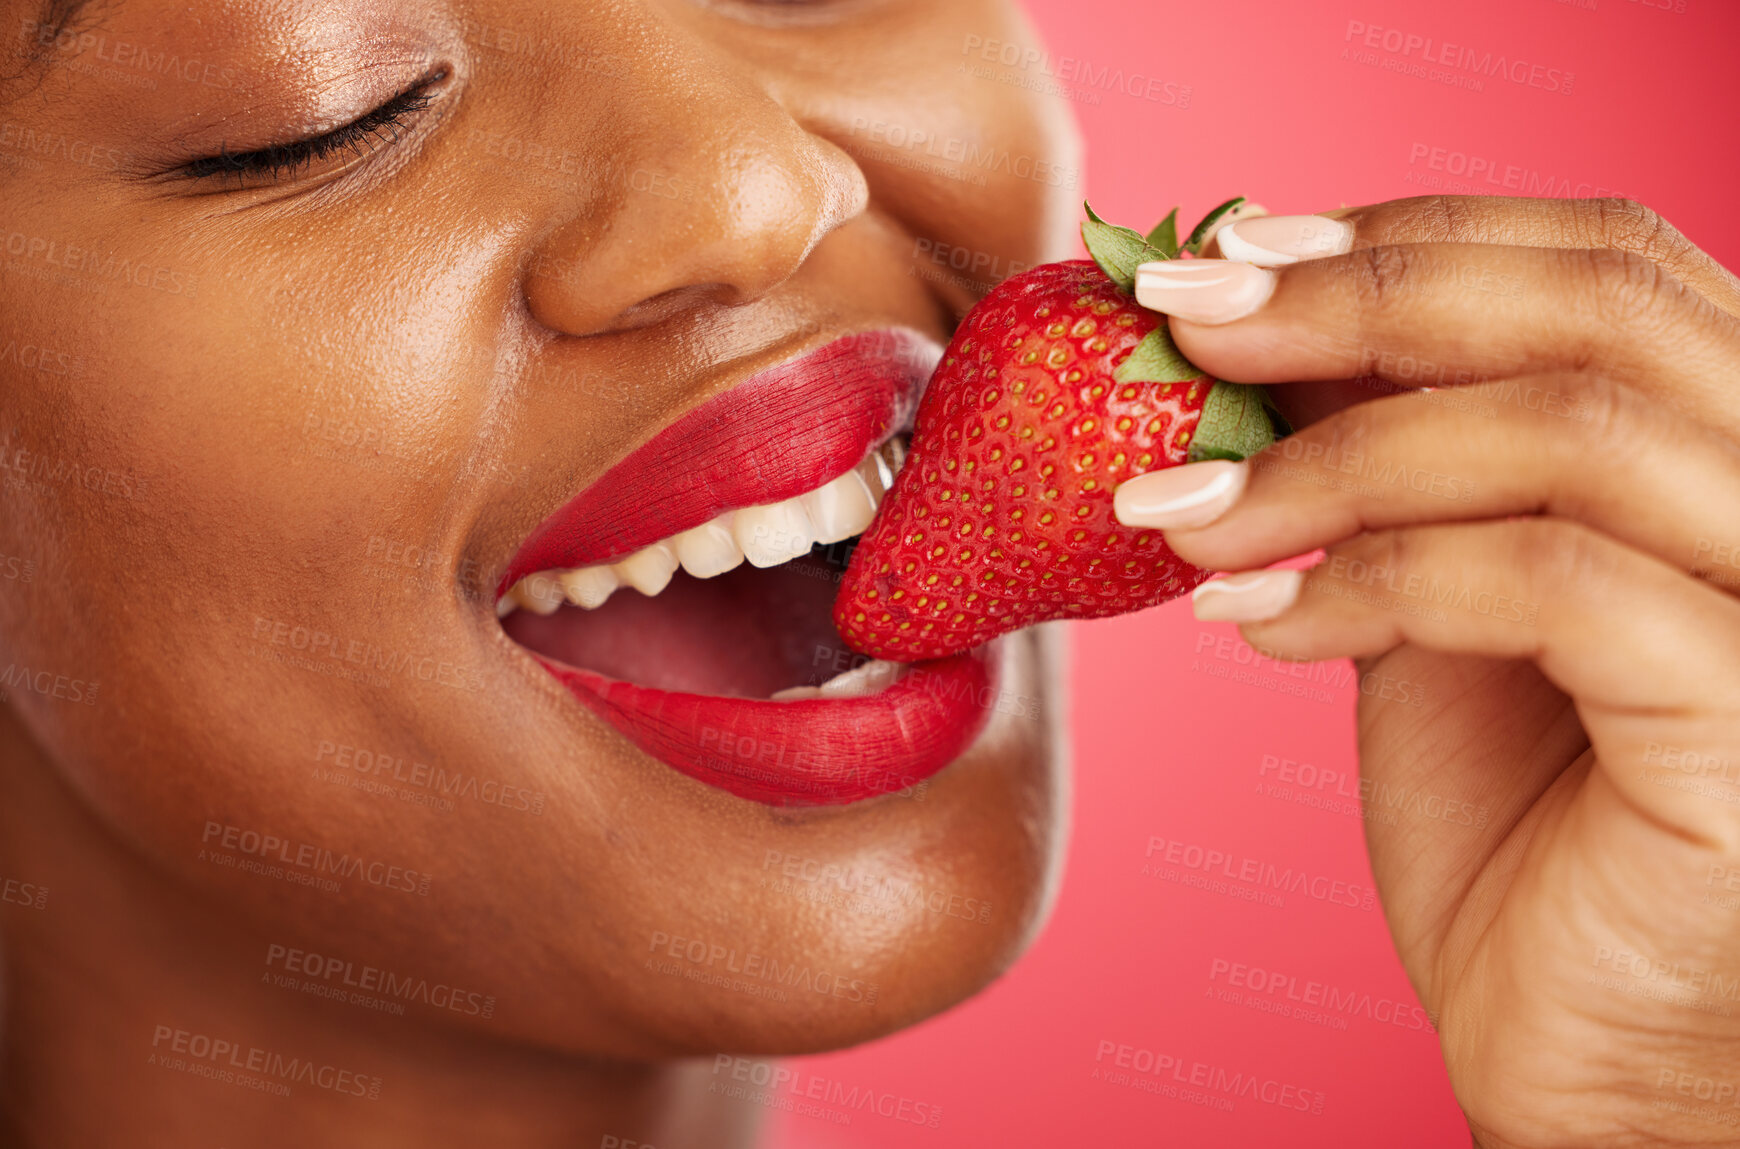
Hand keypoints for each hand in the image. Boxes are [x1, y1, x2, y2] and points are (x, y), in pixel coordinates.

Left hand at [1115, 196, 1739, 1147]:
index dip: (1406, 238)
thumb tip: (1256, 315)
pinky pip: (1550, 585)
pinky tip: (1250, 625)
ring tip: (1177, 515)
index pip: (1600, 262)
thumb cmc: (1513, 820)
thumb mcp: (1434, 596)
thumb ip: (1390, 458)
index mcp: (1728, 444)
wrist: (1569, 1035)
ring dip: (1330, 461)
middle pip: (1599, 310)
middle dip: (1359, 301)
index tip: (1226, 260)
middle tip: (1184, 329)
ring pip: (1568, 434)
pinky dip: (1371, 583)